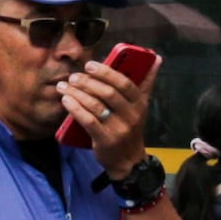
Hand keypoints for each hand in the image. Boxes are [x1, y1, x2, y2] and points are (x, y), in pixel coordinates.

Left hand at [53, 58, 152, 172]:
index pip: (124, 83)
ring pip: (96, 106)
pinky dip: (75, 109)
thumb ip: (146, 82)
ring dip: (77, 94)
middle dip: (88, 82)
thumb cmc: (131, 128)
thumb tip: (156, 58)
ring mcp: (119, 129)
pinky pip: (88, 121)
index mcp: (140, 104)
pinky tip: (66, 101)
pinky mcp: (105, 140)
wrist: (128, 161)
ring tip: (64, 87)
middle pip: (108, 93)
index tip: (89, 65)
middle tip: (73, 76)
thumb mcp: (141, 106)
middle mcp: (131, 116)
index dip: (106, 72)